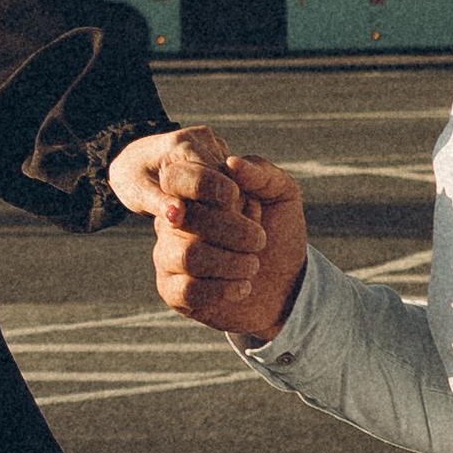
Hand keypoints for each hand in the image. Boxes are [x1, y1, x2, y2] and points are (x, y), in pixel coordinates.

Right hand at [111, 127, 307, 343]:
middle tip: (259, 239)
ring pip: (188, 255)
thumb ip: (261, 173)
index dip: (208, 186)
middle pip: (186, 217)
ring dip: (232, 262)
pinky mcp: (171, 289)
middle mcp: (173, 220)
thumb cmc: (278, 233)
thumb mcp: (282, 195)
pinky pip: (186, 289)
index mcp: (193, 190)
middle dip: (234, 230)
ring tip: (253, 264)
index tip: (240, 198)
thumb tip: (232, 163)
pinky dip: (223, 289)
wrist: (285, 283)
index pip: (177, 177)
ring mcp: (167, 254)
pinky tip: (243, 286)